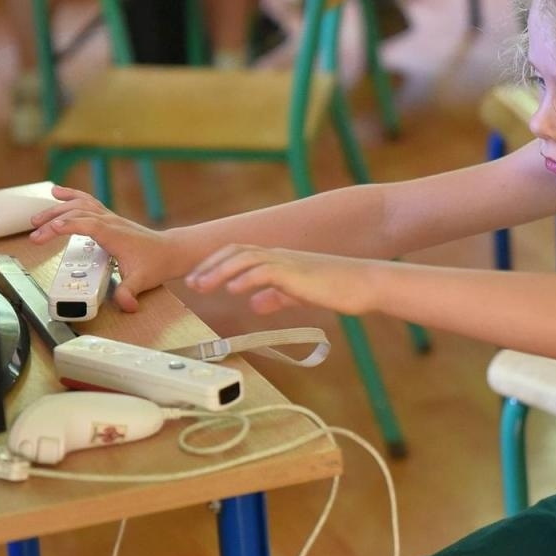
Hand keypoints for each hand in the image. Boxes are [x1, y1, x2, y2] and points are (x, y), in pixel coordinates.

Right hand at [28, 186, 177, 311]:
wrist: (170, 251)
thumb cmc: (156, 263)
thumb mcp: (142, 281)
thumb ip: (129, 293)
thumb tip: (126, 305)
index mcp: (114, 234)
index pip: (86, 225)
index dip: (67, 226)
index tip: (48, 231)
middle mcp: (109, 221)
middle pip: (77, 213)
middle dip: (53, 221)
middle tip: (34, 234)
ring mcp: (109, 217)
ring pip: (79, 204)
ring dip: (57, 208)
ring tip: (37, 217)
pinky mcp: (108, 218)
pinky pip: (86, 202)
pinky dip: (71, 196)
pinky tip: (58, 193)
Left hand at [184, 244, 377, 316]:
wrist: (365, 283)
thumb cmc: (337, 288)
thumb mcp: (299, 295)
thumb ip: (277, 296)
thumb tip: (255, 303)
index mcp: (278, 259)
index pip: (239, 255)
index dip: (215, 265)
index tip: (198, 279)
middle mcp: (279, 255)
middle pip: (236, 252)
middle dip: (210, 266)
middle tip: (190, 283)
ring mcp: (288, 262)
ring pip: (245, 258)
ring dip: (220, 271)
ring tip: (201, 285)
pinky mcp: (297, 272)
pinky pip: (266, 270)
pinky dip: (246, 278)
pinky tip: (234, 289)